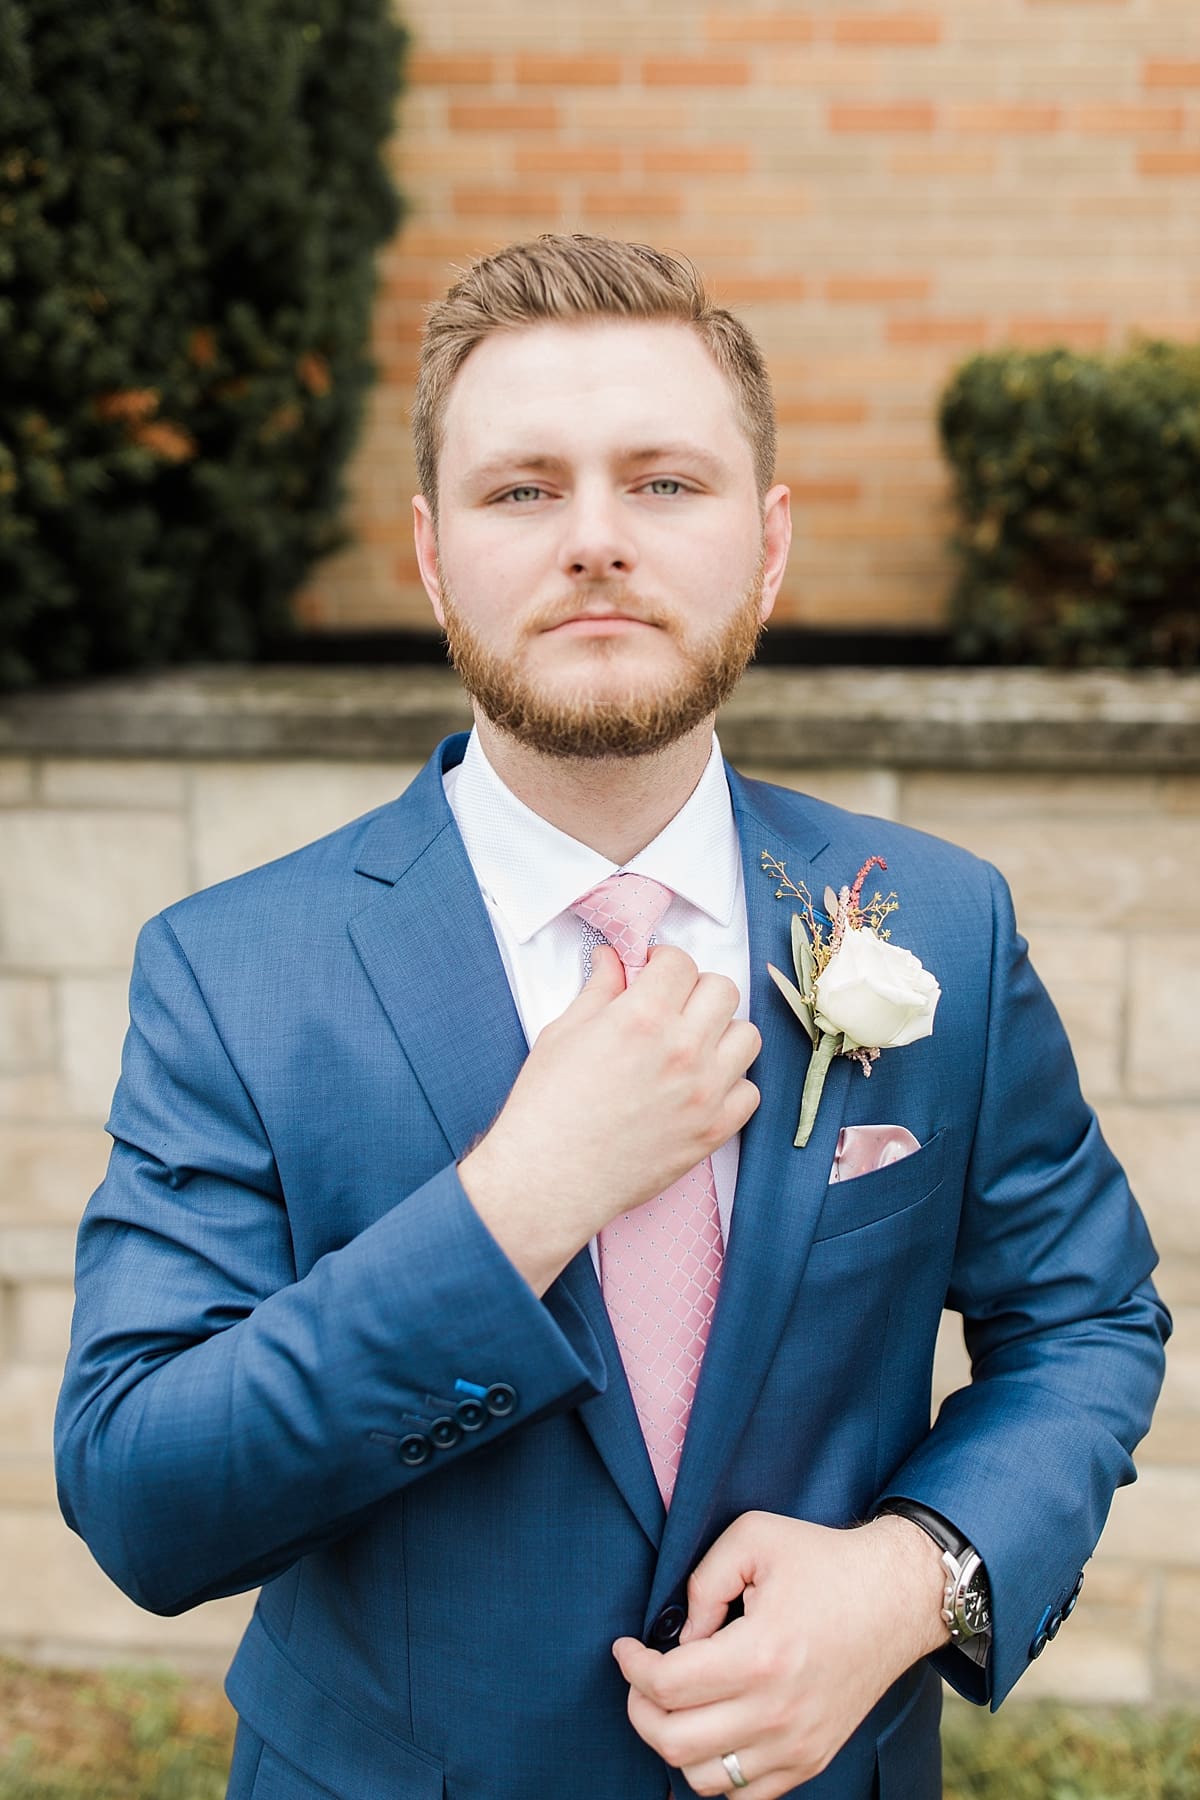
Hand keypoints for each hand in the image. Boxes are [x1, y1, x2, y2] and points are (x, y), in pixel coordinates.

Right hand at [459, 944, 759, 1294]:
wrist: (549, 1179)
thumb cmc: (547, 1107)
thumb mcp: (563, 1033)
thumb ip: (599, 990)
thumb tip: (612, 960)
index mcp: (642, 1016)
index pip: (680, 962)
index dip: (663, 963)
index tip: (652, 974)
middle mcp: (683, 1048)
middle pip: (723, 990)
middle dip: (696, 990)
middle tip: (672, 1006)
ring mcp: (705, 1091)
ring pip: (746, 1036)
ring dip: (721, 1033)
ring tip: (691, 1046)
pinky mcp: (713, 1130)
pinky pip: (749, 1092)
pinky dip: (730, 1085)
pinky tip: (699, 1088)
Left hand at [613, 1512, 948, 1796]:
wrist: (897, 1596)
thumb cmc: (823, 1561)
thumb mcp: (754, 1538)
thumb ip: (703, 1582)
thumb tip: (680, 1637)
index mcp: (760, 1654)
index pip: (667, 1686)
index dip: (632, 1667)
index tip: (625, 1649)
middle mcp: (778, 1712)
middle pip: (673, 1743)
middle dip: (640, 1709)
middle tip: (641, 1680)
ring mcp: (798, 1745)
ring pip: (703, 1781)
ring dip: (674, 1745)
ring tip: (674, 1706)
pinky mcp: (811, 1759)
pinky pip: (744, 1796)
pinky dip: (715, 1772)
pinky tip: (710, 1732)